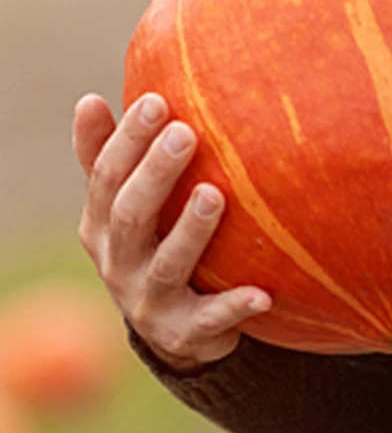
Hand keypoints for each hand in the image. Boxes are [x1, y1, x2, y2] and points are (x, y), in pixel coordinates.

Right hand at [73, 92, 271, 373]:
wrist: (175, 328)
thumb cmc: (155, 242)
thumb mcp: (125, 205)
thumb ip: (106, 158)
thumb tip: (88, 99)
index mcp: (101, 227)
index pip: (106, 179)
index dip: (127, 141)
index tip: (156, 101)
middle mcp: (118, 264)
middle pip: (130, 216)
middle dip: (156, 174)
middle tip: (186, 132)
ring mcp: (148, 302)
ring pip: (168, 265)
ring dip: (190, 231)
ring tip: (215, 194)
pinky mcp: (185, 333)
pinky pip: (211, 320)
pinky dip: (234, 306)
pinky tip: (262, 294)